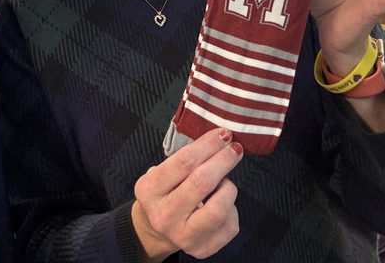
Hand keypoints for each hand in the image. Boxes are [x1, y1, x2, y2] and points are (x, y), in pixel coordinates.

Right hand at [131, 128, 242, 261]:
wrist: (156, 230)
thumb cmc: (165, 192)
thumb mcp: (162, 172)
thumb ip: (185, 159)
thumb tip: (220, 140)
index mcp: (150, 190)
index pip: (184, 162)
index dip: (208, 145)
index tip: (223, 134)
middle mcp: (164, 215)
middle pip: (202, 182)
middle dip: (223, 160)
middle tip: (234, 149)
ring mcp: (183, 236)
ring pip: (219, 208)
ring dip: (228, 187)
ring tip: (224, 181)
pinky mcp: (202, 250)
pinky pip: (230, 225)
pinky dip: (232, 209)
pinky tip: (222, 203)